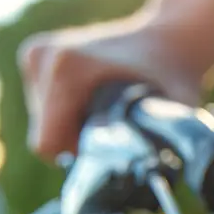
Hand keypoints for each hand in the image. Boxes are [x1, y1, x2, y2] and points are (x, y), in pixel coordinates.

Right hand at [18, 8, 203, 159]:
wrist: (169, 36)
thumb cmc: (174, 75)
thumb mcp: (177, 112)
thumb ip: (168, 143)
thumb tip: (159, 177)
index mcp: (66, 68)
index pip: (48, 143)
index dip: (82, 155)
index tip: (115, 142)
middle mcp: (43, 55)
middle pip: (46, 135)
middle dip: (80, 140)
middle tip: (119, 123)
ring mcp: (37, 53)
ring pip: (45, 124)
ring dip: (75, 127)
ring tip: (110, 107)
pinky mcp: (36, 55)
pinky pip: (44, 109)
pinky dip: (70, 114)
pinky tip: (98, 99)